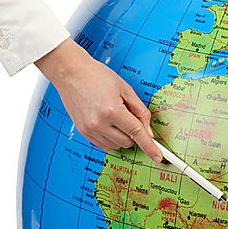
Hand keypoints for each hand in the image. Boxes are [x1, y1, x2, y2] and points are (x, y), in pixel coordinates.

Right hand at [35, 39, 162, 160]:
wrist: (71, 72)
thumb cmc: (96, 75)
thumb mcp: (124, 88)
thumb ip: (139, 110)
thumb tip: (147, 130)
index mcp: (112, 110)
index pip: (136, 133)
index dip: (149, 146)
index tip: (157, 156)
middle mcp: (99, 123)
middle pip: (127, 142)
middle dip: (132, 132)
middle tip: (126, 114)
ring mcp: (89, 129)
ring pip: (115, 145)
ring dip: (120, 136)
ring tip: (113, 115)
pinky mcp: (82, 131)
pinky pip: (103, 144)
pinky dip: (109, 137)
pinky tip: (106, 121)